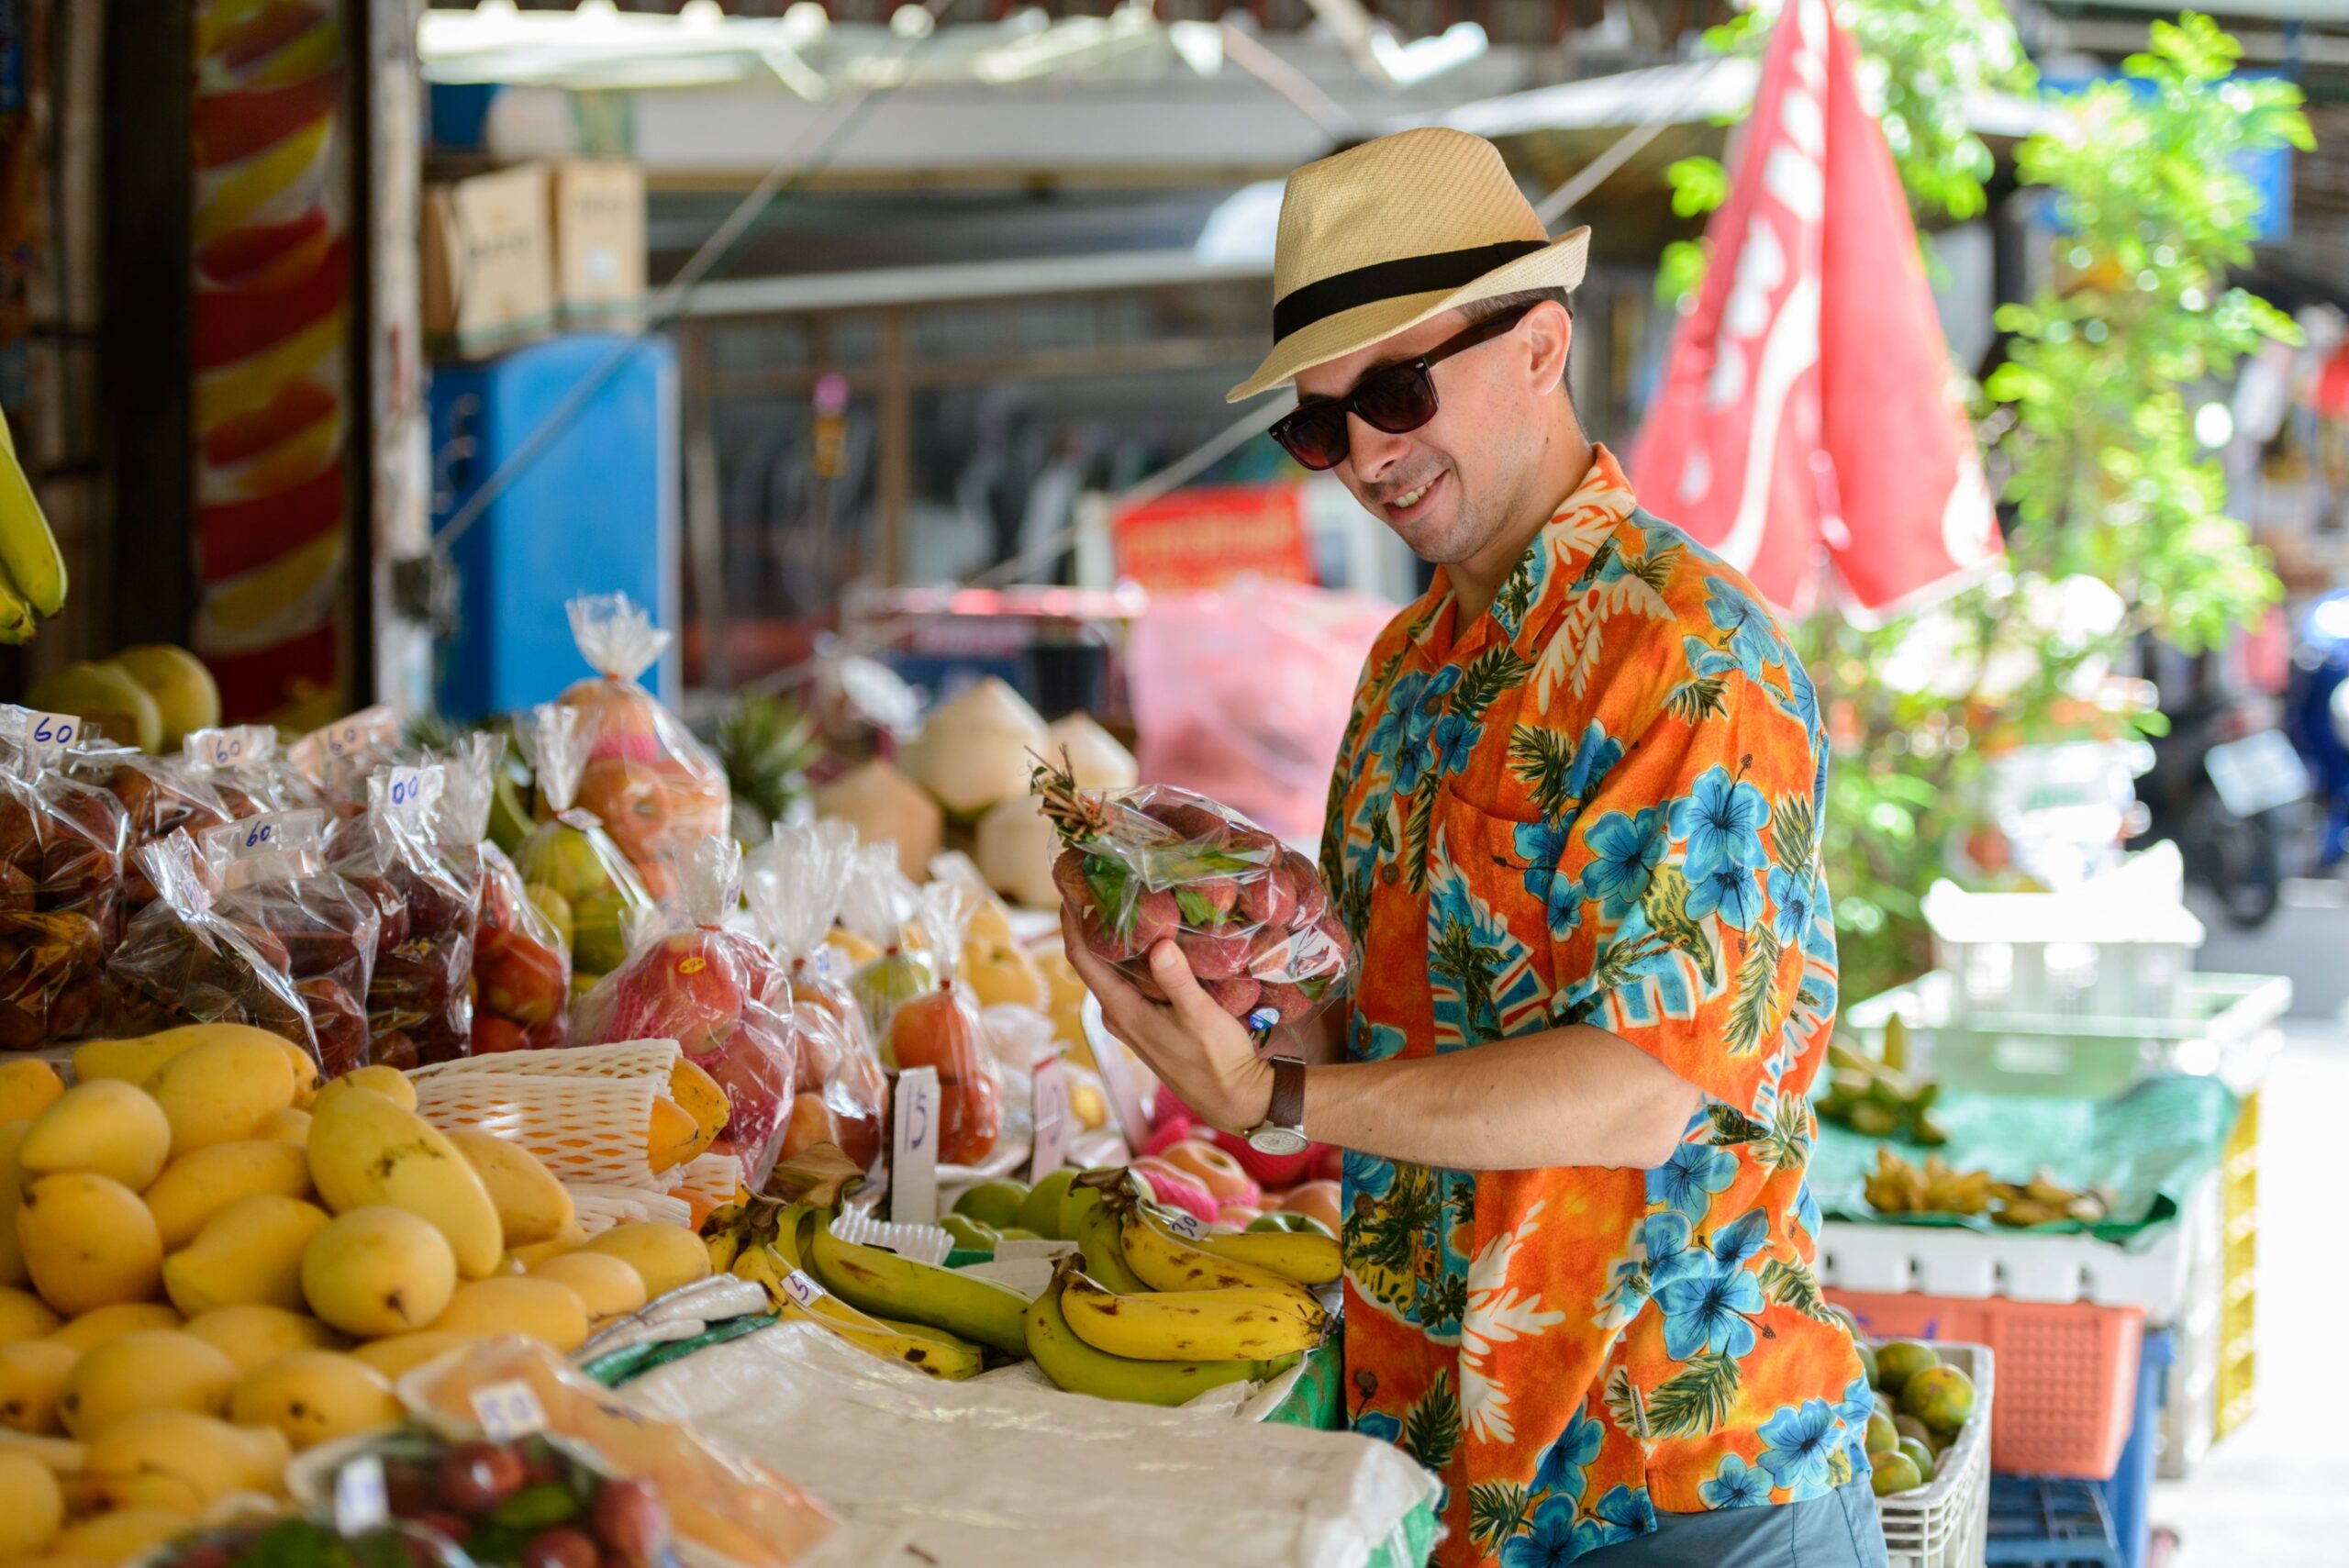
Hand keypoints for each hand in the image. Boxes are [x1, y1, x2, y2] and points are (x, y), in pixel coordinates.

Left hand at [1059, 905, 1272, 1133]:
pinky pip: (1131, 981)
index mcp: (1121, 1011)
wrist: (1235, 1099)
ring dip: (1119, 940)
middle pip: (1094, 960)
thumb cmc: (1217, 1061)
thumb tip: (1158, 945)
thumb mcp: (1200, 1017)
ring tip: (1131, 901)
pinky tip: (1156, 939)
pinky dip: (1136, 958)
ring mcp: (1132, 1020)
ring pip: (1115, 971)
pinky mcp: (1148, 1022)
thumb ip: (1177, 981)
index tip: (1071, 888)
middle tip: (1107, 884)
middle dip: (1095, 924)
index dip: (1070, 922)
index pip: (1081, 959)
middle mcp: (1118, 1015)